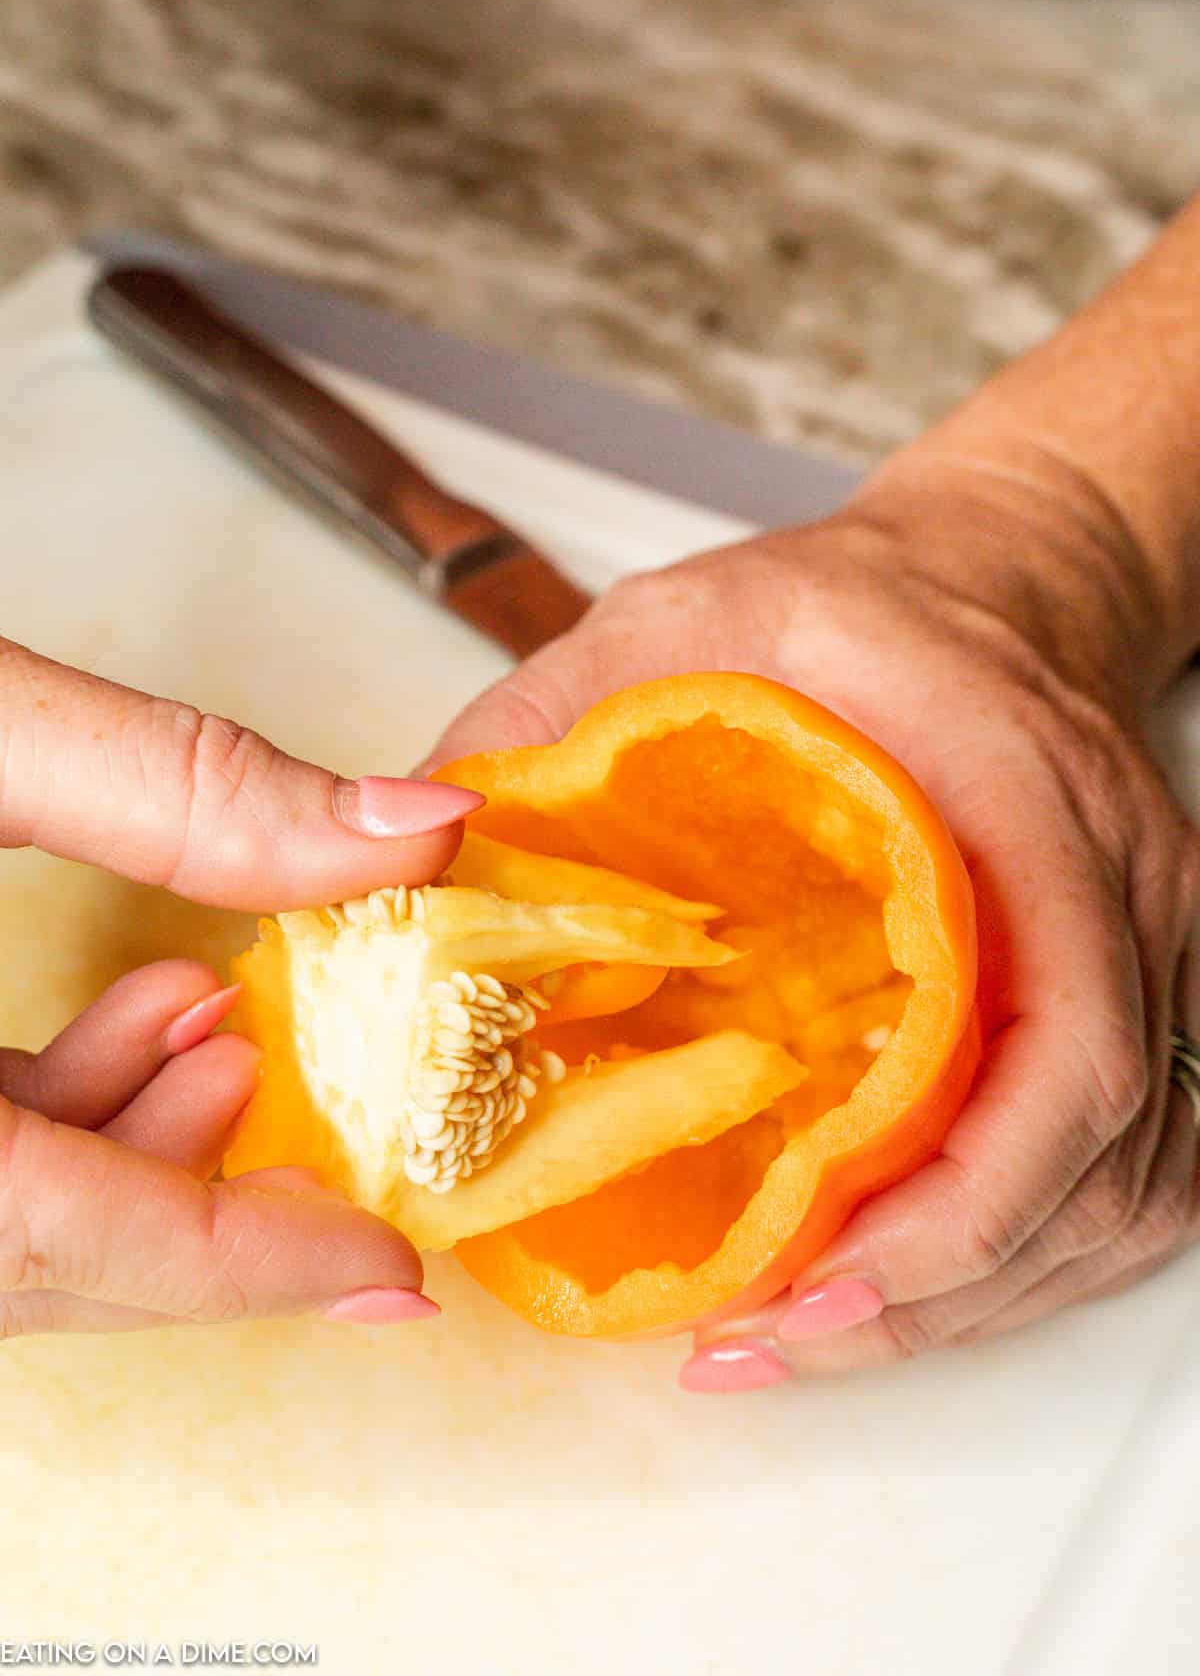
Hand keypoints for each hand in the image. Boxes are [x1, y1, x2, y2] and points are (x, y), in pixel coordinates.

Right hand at [0, 639, 481, 1337]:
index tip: (392, 1274)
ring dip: (143, 1136)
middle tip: (311, 1097)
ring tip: (227, 1014)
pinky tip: (152, 1008)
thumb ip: (188, 785)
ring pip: (27, 1219)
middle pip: (57, 1258)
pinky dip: (75, 1106)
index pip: (68, 1238)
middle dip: (205, 1192)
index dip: (246, 1263)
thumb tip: (422, 827)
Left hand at [424, 426, 1199, 1387]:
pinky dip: (1019, 1251)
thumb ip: (553, 718)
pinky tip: (900, 1277)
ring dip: (980, 1291)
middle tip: (778, 1338)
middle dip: (944, 1285)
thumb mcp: (685, 621)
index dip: (961, 1196)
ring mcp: (1152, 952)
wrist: (987, 586)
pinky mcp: (1131, 994)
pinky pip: (1121, 1166)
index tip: (818, 1272)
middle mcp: (1123, 893)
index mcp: (1026, 799)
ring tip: (815, 1332)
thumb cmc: (853, 608)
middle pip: (1097, 1154)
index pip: (1063, 1041)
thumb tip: (419, 853)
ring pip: (1123, 1187)